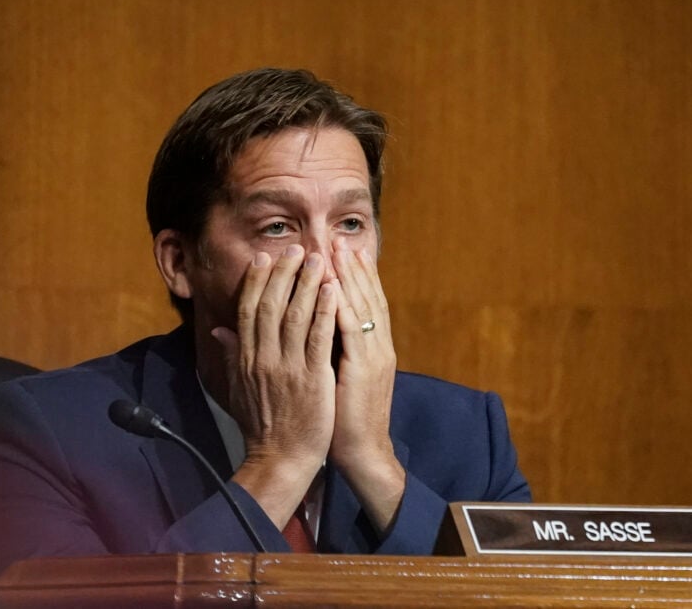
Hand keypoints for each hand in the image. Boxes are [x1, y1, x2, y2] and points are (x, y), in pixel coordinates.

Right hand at [212, 246, 336, 527]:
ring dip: (306, 283)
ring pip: (294, 315)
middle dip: (283, 273)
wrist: (281, 458)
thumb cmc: (264, 425)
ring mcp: (286, 367)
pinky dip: (324, 311)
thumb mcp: (238, 388)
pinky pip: (317, 338)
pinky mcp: (311, 378)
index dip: (256, 281)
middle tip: (296, 248)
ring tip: (319, 258)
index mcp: (246, 358)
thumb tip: (218, 331)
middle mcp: (262, 358)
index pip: (248, 310)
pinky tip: (333, 290)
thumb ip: (231, 356)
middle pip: (269, 305)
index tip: (265, 257)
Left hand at [330, 245, 404, 532]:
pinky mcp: (363, 371)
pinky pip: (352, 333)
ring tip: (339, 251)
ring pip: (362, 308)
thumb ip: (330, 352)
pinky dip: (343, 307)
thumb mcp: (338, 379)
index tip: (344, 251)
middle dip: (355, 268)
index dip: (357, 277)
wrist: (363, 453)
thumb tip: (314, 332)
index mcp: (372, 350)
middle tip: (342, 238)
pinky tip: (333, 288)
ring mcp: (373, 357)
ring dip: (350, 278)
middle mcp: (377, 348)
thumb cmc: (345, 420)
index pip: (365, 305)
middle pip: (368, 298)